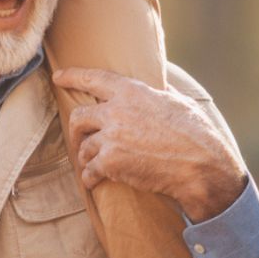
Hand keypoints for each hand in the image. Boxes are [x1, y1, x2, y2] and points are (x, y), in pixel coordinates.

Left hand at [52, 67, 247, 222]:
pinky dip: (90, 177)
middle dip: (76, 129)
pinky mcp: (110, 162)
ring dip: (86, 157)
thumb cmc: (196, 133)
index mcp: (132, 91)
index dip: (73, 76)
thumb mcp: (179, 102)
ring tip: (93, 164)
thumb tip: (159, 83)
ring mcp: (111, 136)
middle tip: (79, 138)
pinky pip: (89, 170)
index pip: (94, 78)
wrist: (200, 165)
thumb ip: (161, 92)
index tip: (58, 77)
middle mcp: (116, 111)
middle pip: (79, 116)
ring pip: (83, 146)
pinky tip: (94, 181)